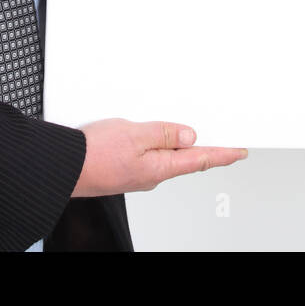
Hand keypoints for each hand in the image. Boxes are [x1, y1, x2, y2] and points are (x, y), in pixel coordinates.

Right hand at [71, 118, 247, 197]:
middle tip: (220, 139)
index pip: (201, 160)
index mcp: (160, 167)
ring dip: (175, 144)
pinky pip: (147, 156)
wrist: (64, 168)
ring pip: (164, 156)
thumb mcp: (134, 134)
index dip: (223, 154)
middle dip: (202, 148)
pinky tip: (150, 136)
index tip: (240, 151)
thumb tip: (190, 136)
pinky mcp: (123, 169)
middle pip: (184, 159)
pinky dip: (156, 144)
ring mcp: (137, 174)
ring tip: (184, 130)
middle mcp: (151, 175)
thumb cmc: (93, 153)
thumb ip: (163, 134)